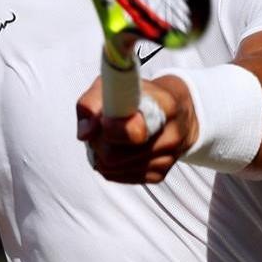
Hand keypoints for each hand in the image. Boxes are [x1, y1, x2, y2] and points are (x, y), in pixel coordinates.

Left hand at [75, 75, 198, 183]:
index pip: (138, 128)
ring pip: (112, 167)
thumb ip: (93, 103)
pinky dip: (109, 163)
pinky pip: (117, 176)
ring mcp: (166, 158)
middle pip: (114, 154)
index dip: (116, 129)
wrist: (176, 112)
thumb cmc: (139, 95)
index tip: (104, 121)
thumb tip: (85, 134)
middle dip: (97, 141)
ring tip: (109, 135)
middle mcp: (171, 135)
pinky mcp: (159, 175)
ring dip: (100, 153)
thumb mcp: (114, 85)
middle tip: (99, 126)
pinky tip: (117, 147)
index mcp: (164, 105)